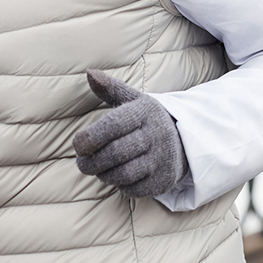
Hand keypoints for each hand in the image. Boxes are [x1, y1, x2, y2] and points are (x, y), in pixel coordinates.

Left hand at [72, 70, 187, 197]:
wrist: (184, 141)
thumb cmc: (147, 120)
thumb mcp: (133, 100)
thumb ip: (111, 88)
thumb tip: (90, 73)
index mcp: (145, 112)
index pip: (115, 124)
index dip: (93, 136)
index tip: (77, 145)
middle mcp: (156, 135)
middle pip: (116, 153)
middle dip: (92, 162)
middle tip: (82, 163)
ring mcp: (162, 159)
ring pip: (124, 174)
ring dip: (104, 174)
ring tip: (98, 169)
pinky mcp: (163, 180)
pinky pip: (134, 189)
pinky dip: (120, 185)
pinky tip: (118, 176)